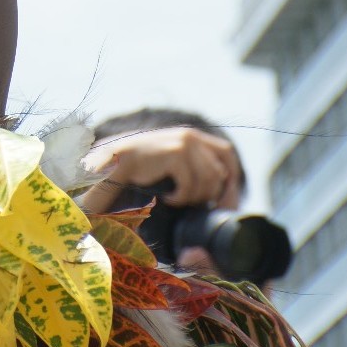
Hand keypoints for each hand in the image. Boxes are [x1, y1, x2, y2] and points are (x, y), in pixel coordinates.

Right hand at [79, 125, 240, 211]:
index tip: (224, 203)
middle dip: (214, 196)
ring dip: (193, 197)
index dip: (231, 180)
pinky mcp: (174, 154)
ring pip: (208, 181)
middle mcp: (191, 136)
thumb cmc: (145, 168)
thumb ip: (195, 167)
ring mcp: (183, 143)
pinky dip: (181, 198)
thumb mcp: (174, 162)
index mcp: (194, 136)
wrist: (115, 162)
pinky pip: (190, 185)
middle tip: (199, 210)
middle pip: (219, 172)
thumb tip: (223, 195)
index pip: (227, 154)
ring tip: (177, 200)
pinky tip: (168, 199)